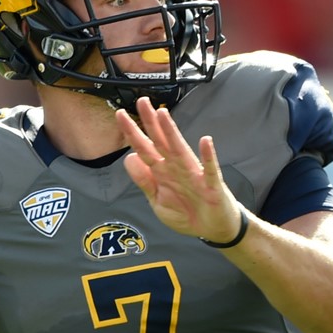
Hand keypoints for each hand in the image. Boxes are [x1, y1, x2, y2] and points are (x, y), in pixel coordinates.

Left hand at [114, 96, 243, 242]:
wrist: (212, 231)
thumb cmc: (186, 213)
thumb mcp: (157, 201)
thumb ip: (144, 181)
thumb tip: (129, 158)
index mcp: (162, 172)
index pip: (144, 148)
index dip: (132, 133)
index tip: (120, 114)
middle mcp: (176, 168)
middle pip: (161, 141)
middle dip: (150, 122)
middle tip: (141, 101)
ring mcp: (194, 175)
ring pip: (180, 150)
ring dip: (172, 132)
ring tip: (163, 114)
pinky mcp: (211, 185)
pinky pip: (210, 169)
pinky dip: (208, 156)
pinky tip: (205, 142)